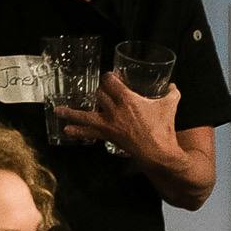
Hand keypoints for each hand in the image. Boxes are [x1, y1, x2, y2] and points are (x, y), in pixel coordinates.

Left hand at [55, 73, 187, 169]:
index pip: (111, 82)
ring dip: (72, 113)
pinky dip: (78, 132)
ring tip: (57, 111)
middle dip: (102, 91)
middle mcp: (115, 110)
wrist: (159, 152)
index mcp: (127, 99)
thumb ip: (171, 93)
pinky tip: (66, 131)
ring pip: (86, 115)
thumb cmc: (163, 128)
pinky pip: (90, 133)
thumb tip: (172, 86)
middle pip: (100, 94)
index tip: (112, 77)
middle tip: (105, 91)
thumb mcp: (170, 106)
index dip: (110, 77)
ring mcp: (109, 124)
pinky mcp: (109, 136)